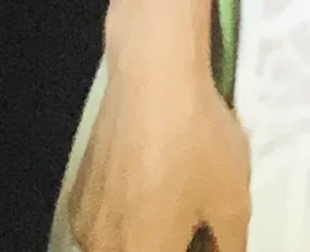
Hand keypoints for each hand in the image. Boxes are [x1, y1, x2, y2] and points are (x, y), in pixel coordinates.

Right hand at [67, 61, 249, 251]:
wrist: (152, 76)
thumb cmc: (196, 140)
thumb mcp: (232, 199)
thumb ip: (229, 245)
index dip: (193, 246)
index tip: (205, 234)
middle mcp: (104, 248)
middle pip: (142, 251)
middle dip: (168, 241)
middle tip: (193, 221)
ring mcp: (85, 223)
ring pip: (118, 244)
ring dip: (144, 235)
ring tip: (171, 201)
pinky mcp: (77, 193)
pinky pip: (104, 224)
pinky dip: (124, 218)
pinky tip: (146, 185)